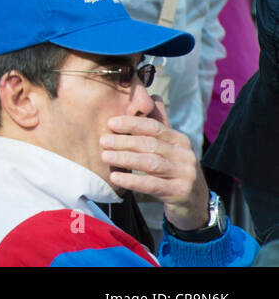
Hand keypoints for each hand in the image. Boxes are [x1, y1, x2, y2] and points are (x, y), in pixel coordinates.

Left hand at [101, 110, 209, 231]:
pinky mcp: (180, 192)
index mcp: (180, 140)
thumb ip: (160, 124)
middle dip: (124, 141)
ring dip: (125, 159)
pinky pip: (152, 185)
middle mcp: (185, 155)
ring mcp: (185, 174)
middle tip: (103, 141)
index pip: (154, 127)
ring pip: (151, 163)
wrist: (195, 202)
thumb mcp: (170, 147)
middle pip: (150, 144)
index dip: (132, 123)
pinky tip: (115, 177)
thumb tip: (153, 96)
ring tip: (105, 156)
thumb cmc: (174, 169)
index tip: (110, 123)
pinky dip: (132, 180)